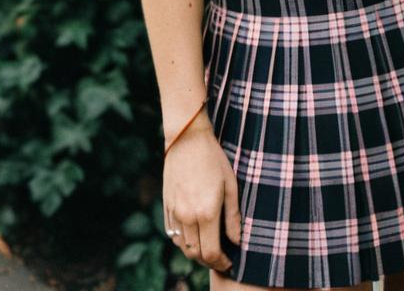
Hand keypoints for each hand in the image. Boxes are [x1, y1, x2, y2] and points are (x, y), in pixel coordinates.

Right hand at [163, 114, 241, 272]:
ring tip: (209, 246)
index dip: (220, 263)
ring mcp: (174, 212)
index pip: (210, 253)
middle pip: (195, 254)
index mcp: (206, 213)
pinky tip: (194, 234)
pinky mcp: (166, 206)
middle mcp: (187, 217)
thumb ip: (233, 216)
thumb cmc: (214, 160)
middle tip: (221, 257)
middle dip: (209, 260)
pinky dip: (182, 240)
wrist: (187, 140)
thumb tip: (237, 241)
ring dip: (195, 252)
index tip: (229, 262)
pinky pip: (172, 233)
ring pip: (182, 246)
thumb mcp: (231, 185)